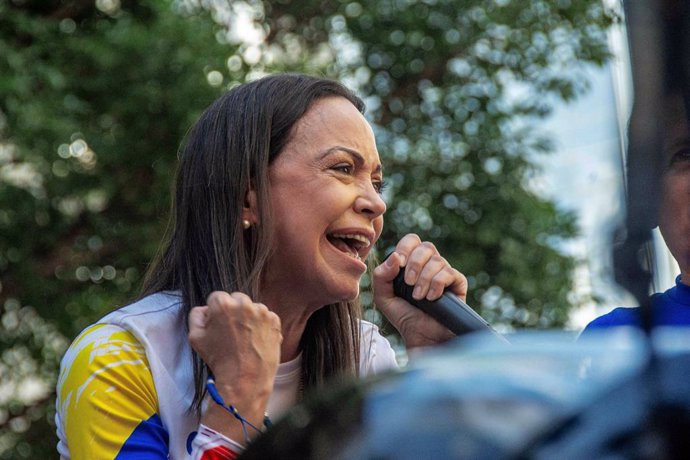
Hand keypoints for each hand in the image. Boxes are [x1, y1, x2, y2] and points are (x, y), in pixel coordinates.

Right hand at [188, 291, 281, 438]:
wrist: (245, 379)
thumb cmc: (219, 359)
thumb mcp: (195, 337)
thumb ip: (196, 316)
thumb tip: (205, 309)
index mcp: (222, 304)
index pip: (216, 298)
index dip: (215, 312)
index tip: (218, 325)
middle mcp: (244, 303)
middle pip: (236, 299)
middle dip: (233, 311)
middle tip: (232, 331)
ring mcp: (262, 311)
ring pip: (252, 308)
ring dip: (248, 317)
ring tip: (245, 338)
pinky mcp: (275, 320)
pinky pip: (266, 317)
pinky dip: (262, 325)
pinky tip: (256, 340)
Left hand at [372, 234, 467, 348]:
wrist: (421, 337)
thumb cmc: (404, 316)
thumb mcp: (383, 297)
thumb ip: (381, 276)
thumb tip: (395, 257)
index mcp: (412, 263)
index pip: (411, 240)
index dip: (405, 247)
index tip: (400, 264)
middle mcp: (430, 265)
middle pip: (426, 246)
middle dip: (415, 263)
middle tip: (409, 283)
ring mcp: (445, 273)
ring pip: (437, 260)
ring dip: (424, 279)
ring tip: (419, 297)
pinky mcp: (458, 284)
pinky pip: (450, 273)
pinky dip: (438, 284)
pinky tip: (432, 298)